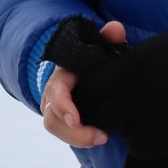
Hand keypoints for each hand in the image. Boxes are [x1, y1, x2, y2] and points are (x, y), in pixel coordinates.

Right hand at [40, 20, 123, 147]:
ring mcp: (55, 109)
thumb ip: (108, 39)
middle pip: (51, 118)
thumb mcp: (101, 48)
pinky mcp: (63, 121)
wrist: (87, 71)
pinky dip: (81, 139)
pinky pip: (66, 134)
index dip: (62, 105)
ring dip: (78, 138)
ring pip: (56, 128)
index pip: (55, 91)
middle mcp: (53, 94)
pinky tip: (102, 137)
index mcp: (62, 75)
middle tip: (100, 136)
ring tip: (103, 137)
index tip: (76, 119)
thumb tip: (115, 29)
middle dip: (72, 132)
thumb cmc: (94, 59)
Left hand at [72, 26, 167, 158]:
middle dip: (99, 118)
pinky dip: (147, 140)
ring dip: (126, 128)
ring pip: (118, 133)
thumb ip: (110, 75)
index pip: (85, 95)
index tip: (92, 101)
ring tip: (150, 111)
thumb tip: (85, 93)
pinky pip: (139, 147)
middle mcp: (129, 98)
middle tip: (115, 111)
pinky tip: (164, 123)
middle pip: (96, 117)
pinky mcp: (157, 143)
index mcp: (122, 72)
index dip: (85, 99)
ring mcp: (143, 123)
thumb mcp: (137, 56)